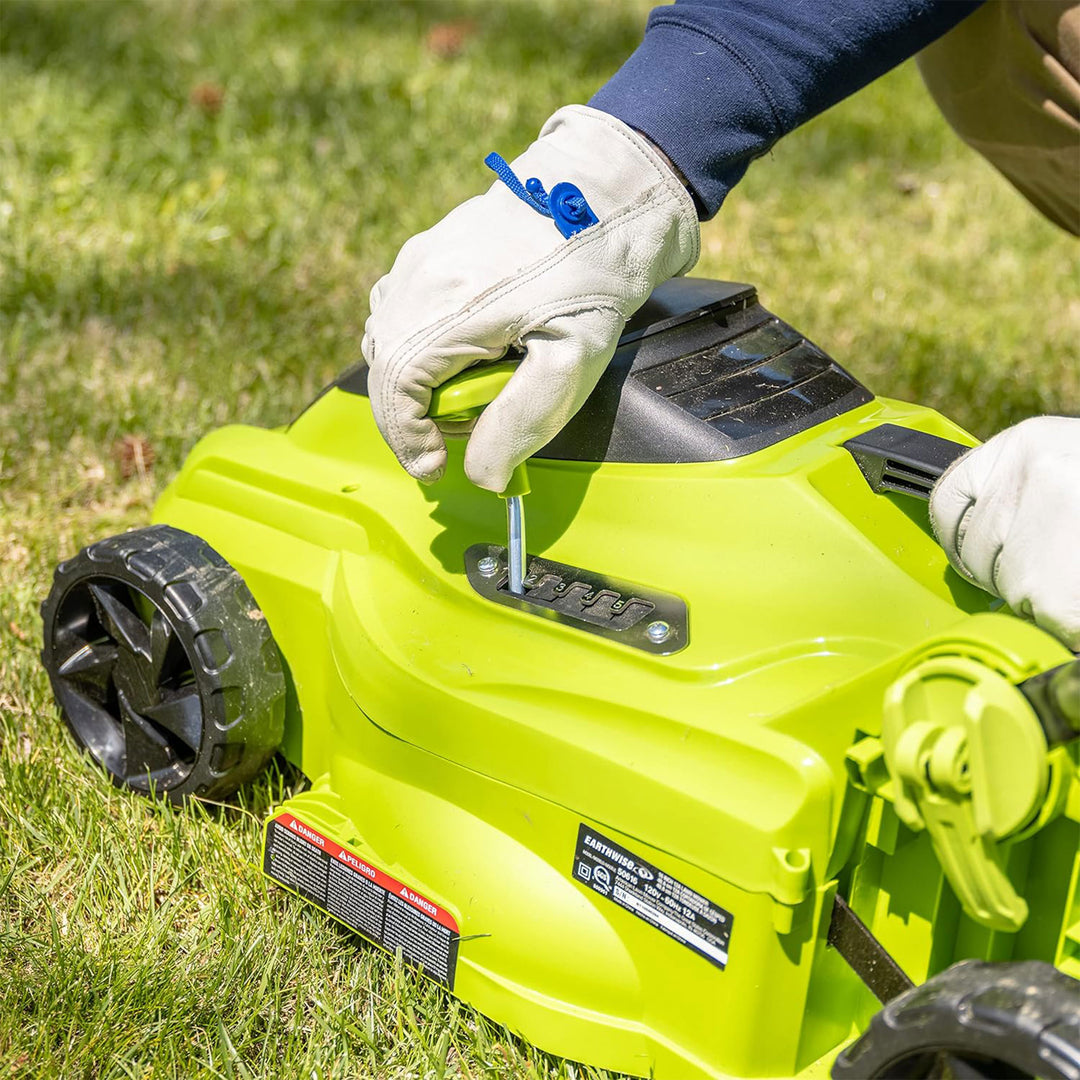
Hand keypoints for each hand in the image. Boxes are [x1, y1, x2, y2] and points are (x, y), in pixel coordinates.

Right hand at [361, 105, 698, 491]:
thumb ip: (521, 422)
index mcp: (444, 309)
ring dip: (419, 380)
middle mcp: (418, 279)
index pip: (394, 393)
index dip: (408, 440)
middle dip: (415, 416)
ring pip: (390, 339)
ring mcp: (421, 258)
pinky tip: (470, 351)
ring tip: (474, 390)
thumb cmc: (595, 274)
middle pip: (386, 369)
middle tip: (464, 433)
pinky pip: (405, 310)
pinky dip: (424, 345)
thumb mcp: (571, 361)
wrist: (607, 191)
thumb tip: (483, 475)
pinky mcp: (433, 248)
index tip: (435, 467)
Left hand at [930, 416, 1079, 649]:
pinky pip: (1036, 614)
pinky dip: (1060, 616)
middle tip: (1061, 564)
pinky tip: (1076, 595)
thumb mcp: (1072, 470)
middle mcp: (1029, 478)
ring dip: (1039, 595)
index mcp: (1029, 443)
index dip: (958, 533)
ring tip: (1075, 572)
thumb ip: (1030, 492)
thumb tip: (977, 532)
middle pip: (973, 549)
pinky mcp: (1055, 588)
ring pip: (1004, 586)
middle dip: (1007, 569)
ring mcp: (1043, 531)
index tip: (975, 551)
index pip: (947, 497)